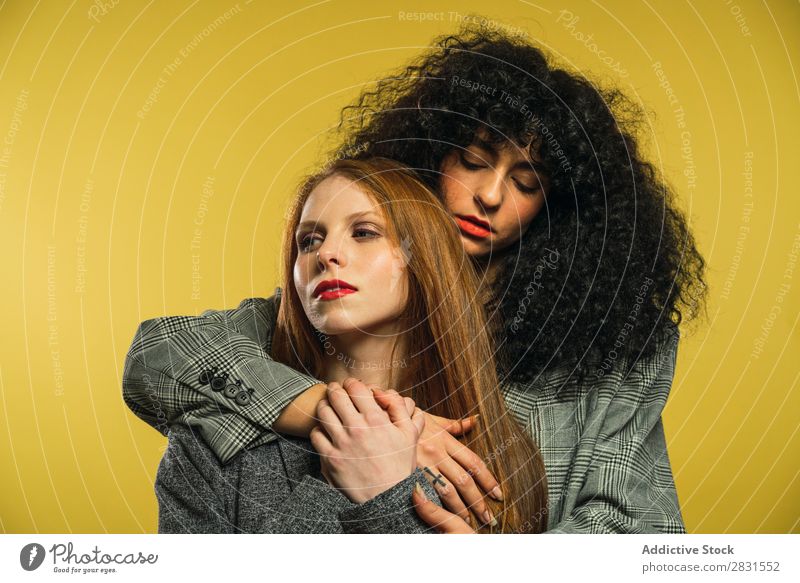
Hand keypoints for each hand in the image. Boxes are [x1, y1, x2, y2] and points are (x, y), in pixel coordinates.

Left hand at [309, 378, 424, 503]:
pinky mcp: (329, 458)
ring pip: (323, 412)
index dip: (351, 382)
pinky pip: (316, 434)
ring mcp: (341, 443)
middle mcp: (357, 428)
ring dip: (325, 405)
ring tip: (328, 406)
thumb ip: (399, 409)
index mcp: (376, 419)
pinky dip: (319, 428)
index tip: (350, 385)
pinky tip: (325, 430)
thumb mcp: (409, 435)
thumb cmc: (399, 466)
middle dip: (335, 389)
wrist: (386, 498)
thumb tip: (385, 392)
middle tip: (335, 389)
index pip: (356, 387)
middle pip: (336, 395)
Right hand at [410, 408, 501, 527]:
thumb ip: (455, 424)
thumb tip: (475, 420)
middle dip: (478, 501)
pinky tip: (444, 518)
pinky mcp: (409, 473)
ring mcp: (423, 464)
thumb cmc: (408, 421)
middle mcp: (438, 452)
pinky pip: (427, 493)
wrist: (381, 418)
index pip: (474, 463)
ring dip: (461, 509)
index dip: (488, 480)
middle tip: (488, 518)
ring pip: (448, 491)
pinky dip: (437, 507)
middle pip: (464, 481)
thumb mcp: (433, 420)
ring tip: (470, 522)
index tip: (498, 494)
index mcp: (446, 439)